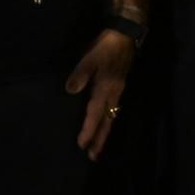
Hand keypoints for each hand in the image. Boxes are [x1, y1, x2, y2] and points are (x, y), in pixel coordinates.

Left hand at [65, 28, 134, 160]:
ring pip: (111, 118)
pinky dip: (108, 121)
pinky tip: (105, 123)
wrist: (124, 37)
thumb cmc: (105, 48)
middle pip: (106, 122)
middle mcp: (113, 95)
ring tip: (98, 147)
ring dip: (104, 133)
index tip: (81, 145)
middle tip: (93, 157)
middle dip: (99, 140)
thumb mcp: (89, 58)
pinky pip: (113, 110)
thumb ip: (80, 75)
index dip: (88, 130)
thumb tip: (70, 91)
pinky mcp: (118, 87)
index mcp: (105, 90)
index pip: (94, 115)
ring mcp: (118, 92)